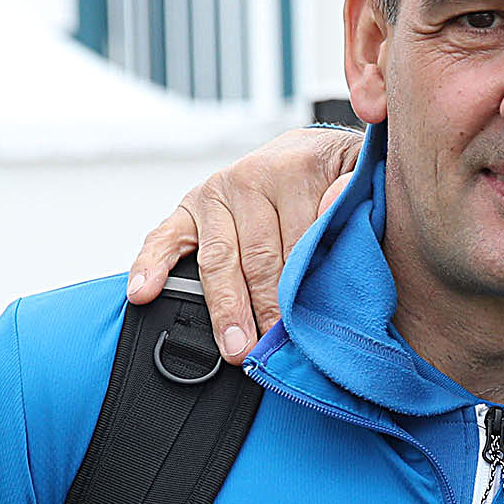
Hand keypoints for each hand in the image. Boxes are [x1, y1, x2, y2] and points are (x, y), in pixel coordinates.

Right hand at [125, 127, 363, 361]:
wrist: (311, 152)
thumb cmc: (339, 176)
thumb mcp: (360, 171)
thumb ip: (355, 187)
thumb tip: (335, 203)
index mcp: (295, 169)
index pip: (300, 241)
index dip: (304, 289)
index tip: (308, 329)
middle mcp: (249, 177)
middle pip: (259, 258)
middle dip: (265, 309)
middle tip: (271, 351)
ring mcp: (215, 193)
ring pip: (219, 260)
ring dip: (226, 308)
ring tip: (235, 347)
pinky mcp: (189, 207)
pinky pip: (163, 238)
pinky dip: (149, 266)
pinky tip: (143, 295)